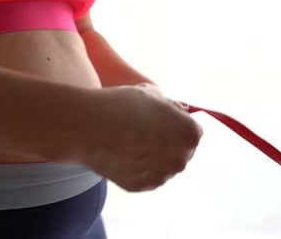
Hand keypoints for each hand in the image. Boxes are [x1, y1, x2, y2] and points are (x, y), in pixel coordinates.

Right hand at [77, 84, 202, 191]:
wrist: (89, 127)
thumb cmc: (122, 105)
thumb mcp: (152, 93)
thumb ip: (170, 106)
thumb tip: (179, 111)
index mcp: (190, 135)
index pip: (192, 130)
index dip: (176, 123)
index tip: (161, 119)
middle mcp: (180, 160)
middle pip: (180, 151)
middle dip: (168, 142)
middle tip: (144, 130)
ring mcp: (160, 176)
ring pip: (162, 165)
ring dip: (153, 156)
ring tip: (129, 141)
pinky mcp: (140, 186)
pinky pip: (144, 175)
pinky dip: (137, 167)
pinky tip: (122, 153)